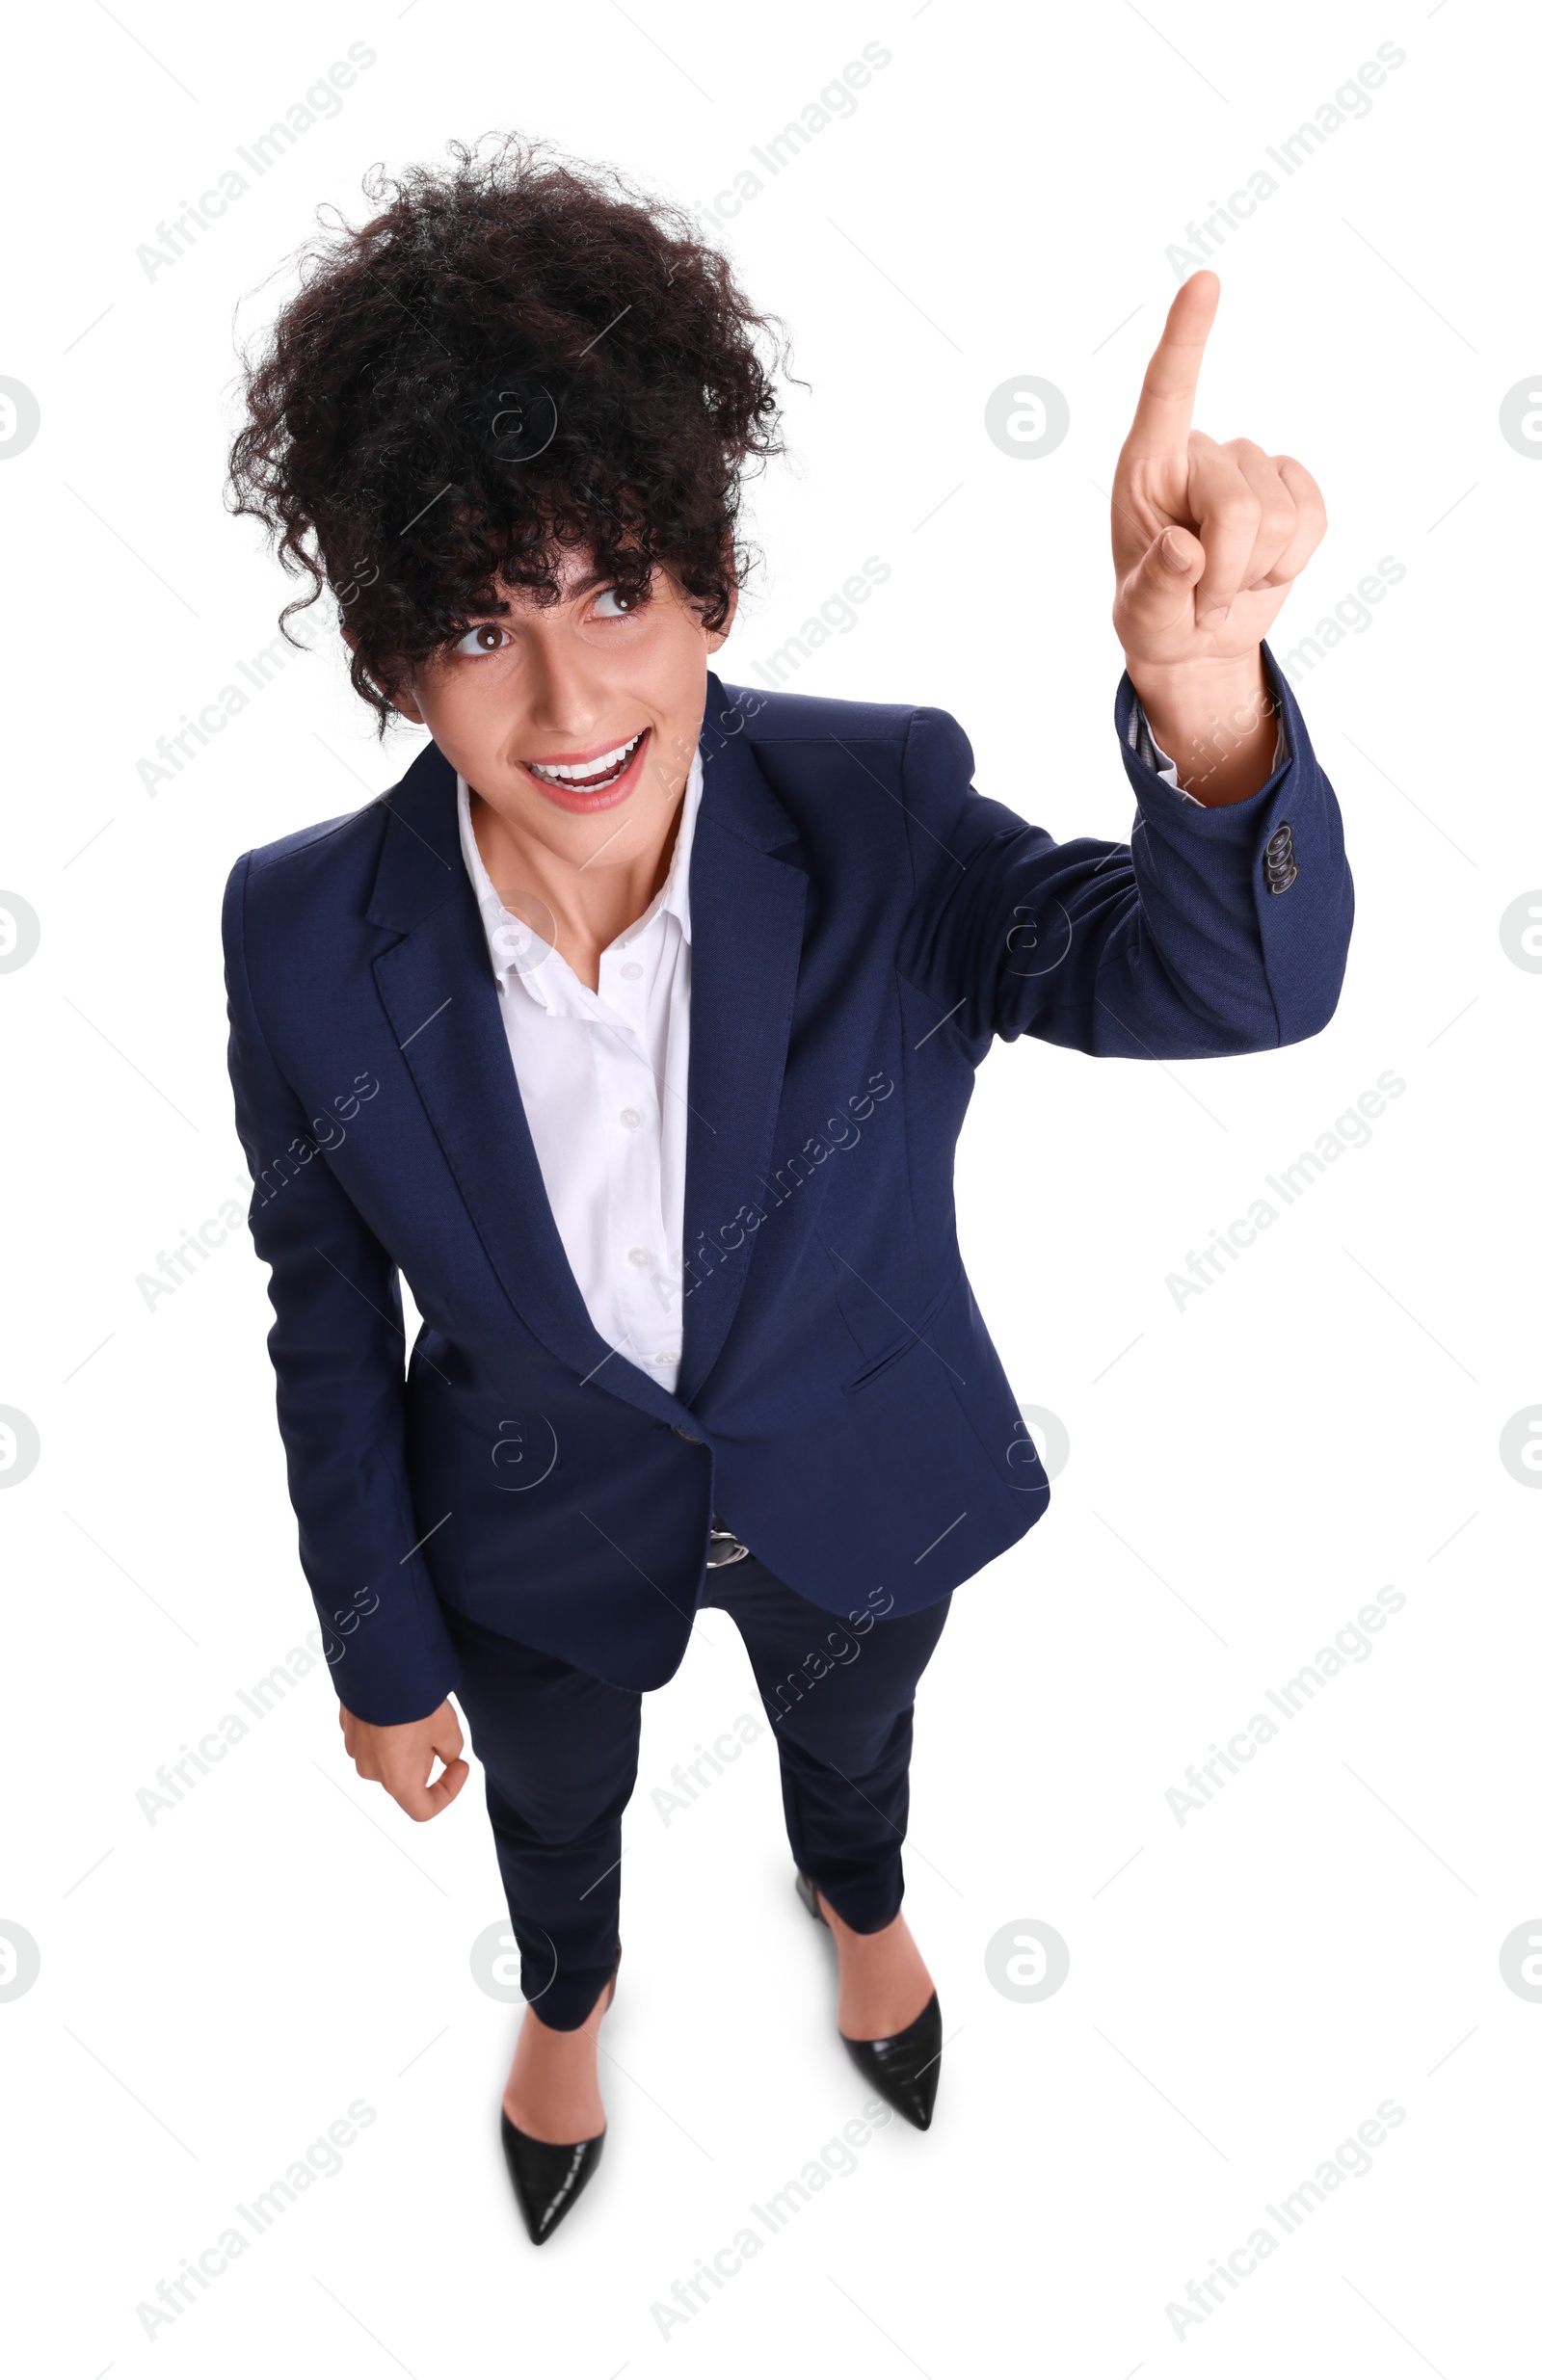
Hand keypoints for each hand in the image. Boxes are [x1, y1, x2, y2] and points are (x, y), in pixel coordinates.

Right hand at [338, 1698, 468, 1820]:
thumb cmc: (416, 1704)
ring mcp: (355, 1750)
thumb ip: (451, 1751)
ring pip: (387, 1756)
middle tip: (438, 1728)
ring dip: (404, 1743)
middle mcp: (372, 1772)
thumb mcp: (449, 1730)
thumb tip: (446, 1756)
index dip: (448, 1793)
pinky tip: (397, 1704)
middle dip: (425, 1759)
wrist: (380, 1666)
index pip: (423, 1809)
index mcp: (398, 1781)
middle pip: (405, 1778)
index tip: (459, 1766)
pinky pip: (372, 1736)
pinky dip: (386, 1728)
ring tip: (417, 1712)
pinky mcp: (347, 1727)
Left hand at [1111, 270, 1325, 675]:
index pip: (1167, 394)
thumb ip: (1155, 586)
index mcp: (1147, 469)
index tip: (1205, 281)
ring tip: (1224, 588)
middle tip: (1201, 602)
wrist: (1199, 642)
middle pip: (1237, 504)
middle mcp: (1198, 455)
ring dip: (1255, 573)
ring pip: (1277, 517)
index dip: (1187, 339)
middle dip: (1226, 571)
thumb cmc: (1156, 620)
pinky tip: (1264, 571)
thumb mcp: (1142, 619)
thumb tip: (1183, 549)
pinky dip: (1292, 561)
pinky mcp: (1292, 487)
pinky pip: (1314, 518)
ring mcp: (1249, 467)